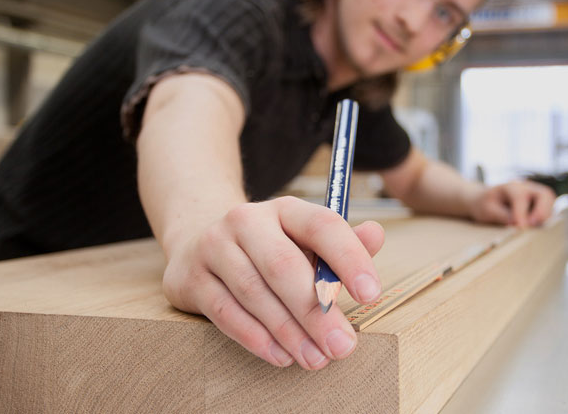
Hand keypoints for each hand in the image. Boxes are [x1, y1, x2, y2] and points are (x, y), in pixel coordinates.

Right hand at [160, 196, 383, 369]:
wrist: (200, 239)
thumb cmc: (270, 247)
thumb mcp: (305, 239)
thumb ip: (343, 243)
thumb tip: (376, 235)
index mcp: (285, 209)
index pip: (322, 225)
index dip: (350, 259)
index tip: (371, 295)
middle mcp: (247, 221)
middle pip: (283, 265)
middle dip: (317, 312)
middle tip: (343, 345)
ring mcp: (214, 247)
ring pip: (254, 292)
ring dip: (289, 332)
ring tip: (317, 358)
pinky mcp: (192, 278)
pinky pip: (226, 312)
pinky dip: (256, 338)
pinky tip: (282, 356)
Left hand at [468, 180, 555, 228]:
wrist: (484, 200)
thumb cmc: (485, 205)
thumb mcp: (487, 210)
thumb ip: (501, 215)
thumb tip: (516, 224)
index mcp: (510, 187)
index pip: (520, 197)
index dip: (521, 213)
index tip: (521, 228)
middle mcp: (526, 187)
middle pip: (544, 194)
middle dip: (542, 211)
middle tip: (533, 225)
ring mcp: (535, 194)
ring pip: (550, 201)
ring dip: (547, 215)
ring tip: (536, 228)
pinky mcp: (539, 204)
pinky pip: (550, 209)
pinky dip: (547, 218)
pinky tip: (538, 228)